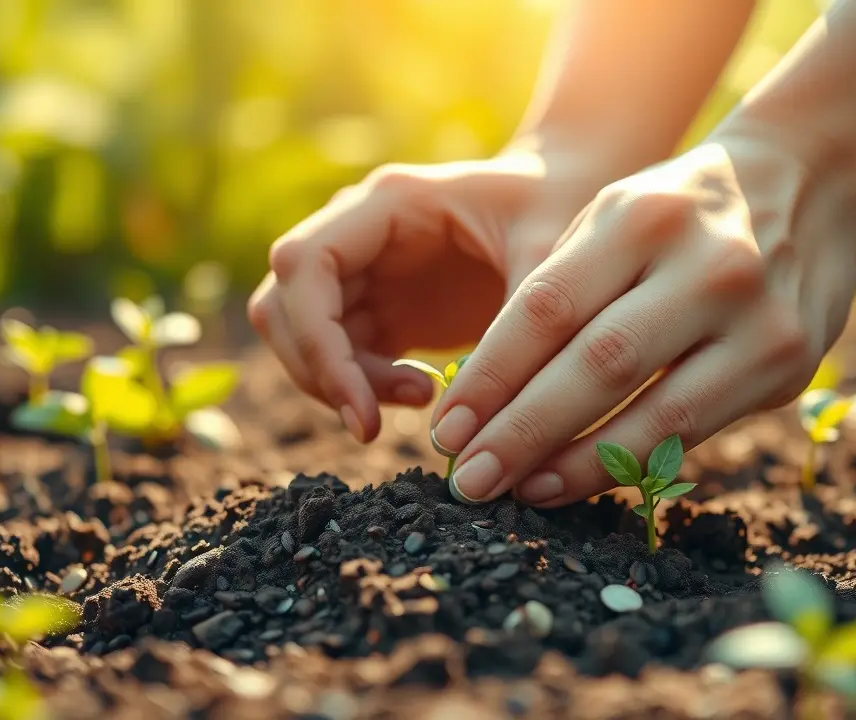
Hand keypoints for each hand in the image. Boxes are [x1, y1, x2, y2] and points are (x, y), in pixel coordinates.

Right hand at [247, 148, 609, 442]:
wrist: (571, 198)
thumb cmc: (561, 212)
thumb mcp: (550, 264)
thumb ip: (511, 332)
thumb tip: (463, 425)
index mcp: (387, 202)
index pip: (303, 263)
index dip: (315, 338)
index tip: (360, 405)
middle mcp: (358, 233)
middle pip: (283, 305)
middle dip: (319, 370)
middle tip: (377, 421)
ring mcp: (364, 273)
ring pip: (302, 337)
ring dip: (340, 383)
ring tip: (422, 400)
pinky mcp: (380, 310)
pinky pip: (340, 357)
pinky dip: (364, 388)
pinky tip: (426, 396)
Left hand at [431, 132, 855, 506]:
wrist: (814, 183)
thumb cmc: (679, 210)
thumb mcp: (615, 214)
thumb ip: (559, 290)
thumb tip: (486, 396)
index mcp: (643, 217)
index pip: (549, 308)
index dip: (491, 377)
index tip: (445, 429)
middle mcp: (707, 267)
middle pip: (597, 366)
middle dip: (522, 432)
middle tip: (466, 479)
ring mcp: (758, 321)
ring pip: (653, 413)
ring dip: (576, 464)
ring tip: (517, 492)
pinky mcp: (788, 367)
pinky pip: (695, 432)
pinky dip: (632, 464)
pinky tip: (580, 481)